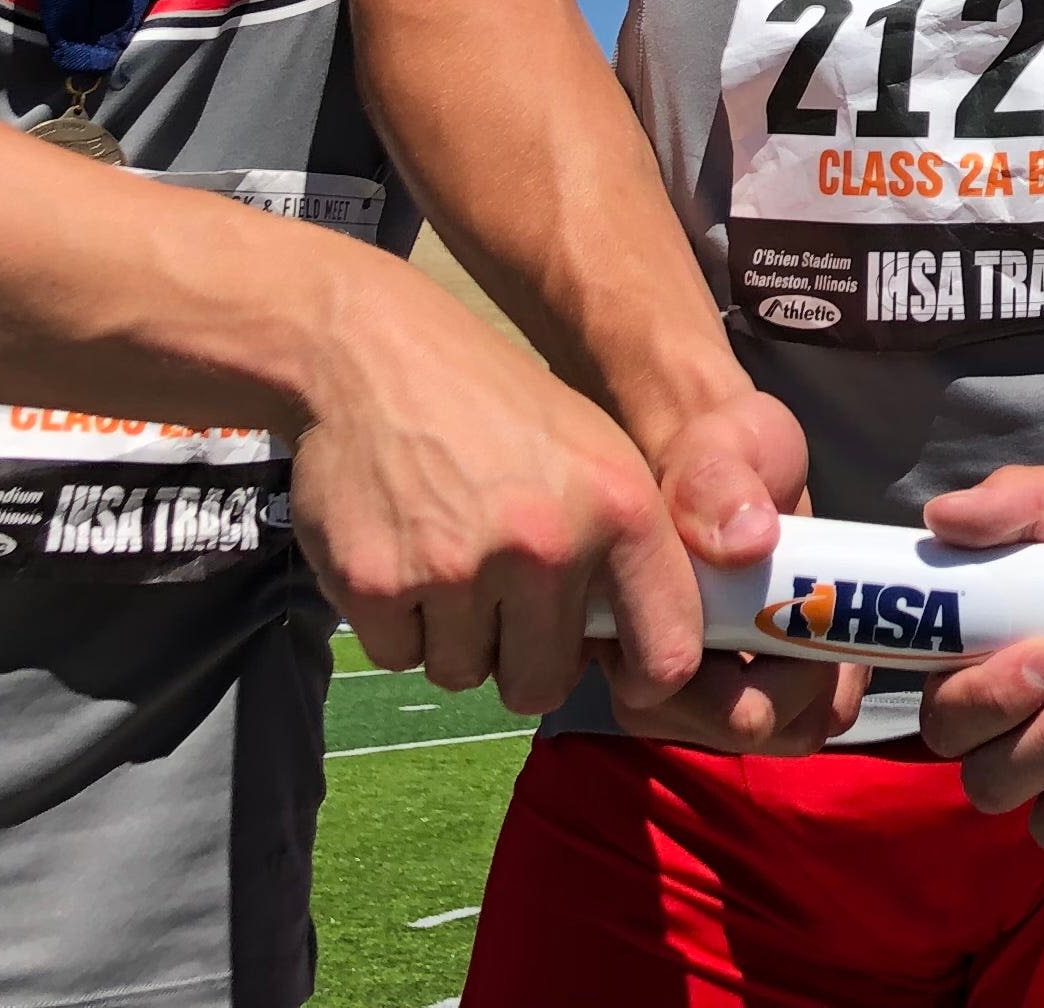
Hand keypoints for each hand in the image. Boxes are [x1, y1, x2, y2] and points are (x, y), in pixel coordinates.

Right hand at [289, 268, 705, 722]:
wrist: (376, 356)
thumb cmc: (497, 409)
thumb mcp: (597, 454)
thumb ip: (625, 552)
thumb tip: (645, 656)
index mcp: (621, 509)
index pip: (667, 651)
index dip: (647, 680)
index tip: (625, 676)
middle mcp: (547, 545)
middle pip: (542, 686)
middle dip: (521, 658)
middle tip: (502, 598)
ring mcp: (458, 569)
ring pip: (465, 674)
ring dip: (455, 637)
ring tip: (448, 558)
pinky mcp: (377, 584)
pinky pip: (400, 656)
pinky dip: (398, 623)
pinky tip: (402, 553)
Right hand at [606, 390, 875, 754]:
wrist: (736, 462)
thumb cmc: (717, 452)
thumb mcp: (716, 447)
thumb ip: (715, 481)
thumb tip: (749, 542)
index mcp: (625, 626)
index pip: (676, 694)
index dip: (740, 660)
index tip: (791, 603)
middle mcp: (651, 675)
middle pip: (736, 729)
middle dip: (797, 681)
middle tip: (827, 615)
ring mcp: (703, 692)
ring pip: (777, 734)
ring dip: (821, 688)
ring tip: (836, 621)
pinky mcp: (749, 689)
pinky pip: (802, 721)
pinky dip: (834, 687)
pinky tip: (841, 636)